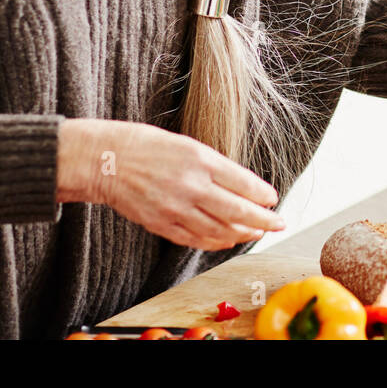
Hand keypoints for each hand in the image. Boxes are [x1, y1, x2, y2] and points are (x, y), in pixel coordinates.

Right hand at [57, 119, 284, 249]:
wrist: (106, 160)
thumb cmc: (147, 146)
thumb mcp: (188, 145)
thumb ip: (215, 167)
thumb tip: (243, 187)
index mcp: (200, 160)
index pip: (243, 183)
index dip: (263, 195)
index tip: (273, 200)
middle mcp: (192, 186)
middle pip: (238, 211)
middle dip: (264, 221)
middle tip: (279, 224)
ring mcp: (177, 208)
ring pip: (221, 230)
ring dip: (244, 234)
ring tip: (257, 233)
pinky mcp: (162, 225)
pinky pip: (197, 239)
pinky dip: (217, 242)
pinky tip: (229, 240)